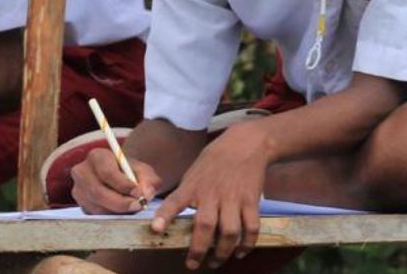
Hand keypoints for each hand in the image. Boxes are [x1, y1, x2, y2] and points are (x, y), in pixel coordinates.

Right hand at [69, 148, 161, 213]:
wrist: (121, 178)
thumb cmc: (131, 172)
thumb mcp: (143, 170)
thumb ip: (148, 179)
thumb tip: (145, 194)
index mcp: (97, 156)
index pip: (107, 172)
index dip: (123, 184)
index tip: (139, 193)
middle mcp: (82, 172)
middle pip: (98, 192)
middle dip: (121, 202)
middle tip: (139, 206)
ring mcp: (78, 190)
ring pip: (97, 207)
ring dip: (118, 211)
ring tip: (134, 207)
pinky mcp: (81, 206)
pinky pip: (96, 215)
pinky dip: (112, 216)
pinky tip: (124, 212)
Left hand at [151, 123, 269, 269]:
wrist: (246, 143)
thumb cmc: (215, 160)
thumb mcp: (194, 172)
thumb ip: (186, 194)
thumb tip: (172, 217)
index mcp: (194, 185)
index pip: (175, 201)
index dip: (164, 216)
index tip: (155, 229)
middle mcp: (212, 193)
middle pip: (205, 226)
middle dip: (198, 250)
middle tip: (192, 264)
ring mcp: (233, 198)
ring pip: (229, 232)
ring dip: (222, 252)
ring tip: (216, 261)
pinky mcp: (251, 201)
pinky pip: (251, 228)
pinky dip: (247, 244)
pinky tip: (241, 251)